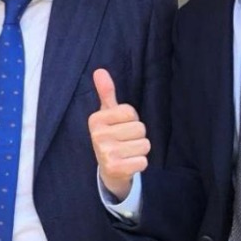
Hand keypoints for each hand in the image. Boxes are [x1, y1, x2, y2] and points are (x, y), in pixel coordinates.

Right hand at [88, 68, 149, 200]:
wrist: (108, 169)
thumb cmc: (111, 136)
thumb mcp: (107, 114)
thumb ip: (106, 93)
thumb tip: (100, 70)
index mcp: (95, 120)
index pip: (130, 112)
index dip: (131, 119)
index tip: (121, 126)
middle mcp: (97, 136)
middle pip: (139, 128)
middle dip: (137, 135)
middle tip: (125, 141)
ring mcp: (105, 153)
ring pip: (144, 144)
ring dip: (140, 150)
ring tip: (127, 152)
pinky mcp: (115, 169)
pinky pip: (143, 161)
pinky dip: (140, 163)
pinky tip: (129, 163)